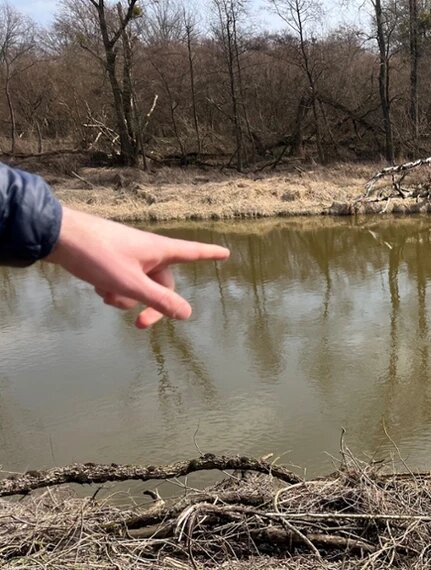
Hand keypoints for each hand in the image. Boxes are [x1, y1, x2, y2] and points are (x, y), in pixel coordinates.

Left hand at [46, 207, 229, 328]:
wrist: (57, 236)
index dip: (210, 254)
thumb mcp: (132, 284)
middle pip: (162, 283)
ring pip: (140, 284)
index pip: (193, 252)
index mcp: (159, 251)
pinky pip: (123, 279)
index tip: (225, 253)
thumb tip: (188, 314)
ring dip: (127, 297)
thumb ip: (160, 301)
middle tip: (138, 325)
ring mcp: (129, 255)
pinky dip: (114, 288)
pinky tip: (97, 287)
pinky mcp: (111, 258)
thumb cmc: (97, 256)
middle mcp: (147, 252)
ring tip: (107, 295)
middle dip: (150, 305)